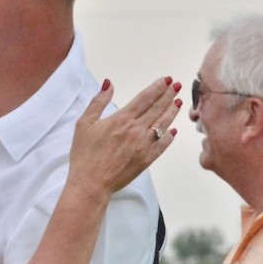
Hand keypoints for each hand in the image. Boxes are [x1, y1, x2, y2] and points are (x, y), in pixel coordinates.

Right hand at [67, 77, 179, 198]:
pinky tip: (173, 130)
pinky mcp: (147, 159)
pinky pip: (162, 145)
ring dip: (171, 112)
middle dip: (168, 95)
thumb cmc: (84, 154)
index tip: (166, 80)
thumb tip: (109, 84)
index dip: (157, 88)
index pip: (144, 99)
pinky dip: (169, 136)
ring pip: (162, 124)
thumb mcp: (84, 124)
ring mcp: (144, 145)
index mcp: (121, 119)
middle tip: (177, 86)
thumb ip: (98, 102)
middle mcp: (136, 130)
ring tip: (178, 102)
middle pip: (156, 109)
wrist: (91, 183)